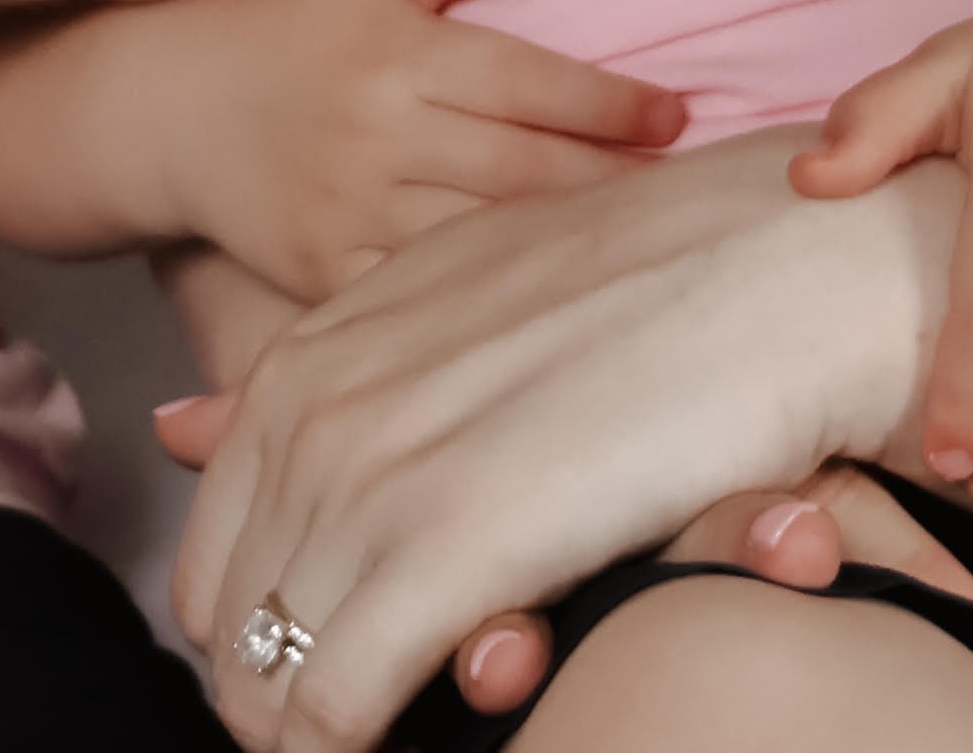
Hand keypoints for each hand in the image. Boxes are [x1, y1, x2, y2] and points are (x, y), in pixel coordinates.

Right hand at [165, 0, 690, 299]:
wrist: (172, 112)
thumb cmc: (292, 27)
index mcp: (397, 54)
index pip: (527, 83)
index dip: (610, 105)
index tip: (674, 117)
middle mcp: (376, 136)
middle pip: (520, 170)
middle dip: (611, 182)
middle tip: (683, 189)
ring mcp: (348, 215)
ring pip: (482, 239)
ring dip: (567, 245)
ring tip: (640, 243)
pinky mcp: (324, 275)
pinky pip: (423, 295)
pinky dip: (488, 295)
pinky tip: (546, 292)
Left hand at [166, 126, 956, 752]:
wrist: (797, 267)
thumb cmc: (657, 297)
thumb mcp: (459, 308)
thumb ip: (323, 375)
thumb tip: (174, 427)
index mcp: (319, 354)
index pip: (218, 553)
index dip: (268, 640)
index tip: (344, 678)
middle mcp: (322, 408)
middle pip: (234, 626)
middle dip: (287, 701)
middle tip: (384, 723)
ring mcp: (378, 472)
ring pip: (272, 678)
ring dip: (326, 733)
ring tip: (417, 736)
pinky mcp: (452, 544)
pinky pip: (336, 703)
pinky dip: (355, 745)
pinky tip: (445, 732)